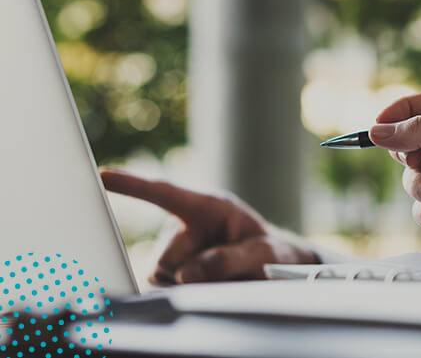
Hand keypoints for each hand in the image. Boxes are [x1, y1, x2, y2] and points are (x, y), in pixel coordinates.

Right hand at [101, 169, 318, 284]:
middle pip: (167, 257)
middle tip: (229, 272)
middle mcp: (182, 225)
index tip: (103, 175)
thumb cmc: (268, 252)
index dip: (133, 185)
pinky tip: (208, 285)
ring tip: (223, 276)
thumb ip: (230, 260)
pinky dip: (186, 293)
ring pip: (162, 276)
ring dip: (192, 284)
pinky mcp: (166, 271)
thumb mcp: (262, 253)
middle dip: (192, 272)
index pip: (165, 193)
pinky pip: (164, 288)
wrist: (269, 267)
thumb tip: (186, 273)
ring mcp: (172, 249)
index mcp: (208, 206)